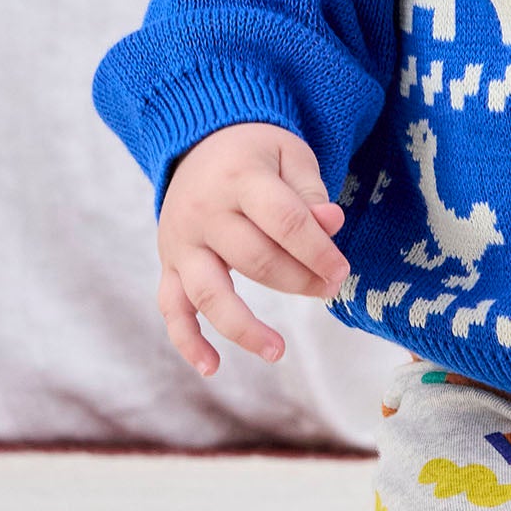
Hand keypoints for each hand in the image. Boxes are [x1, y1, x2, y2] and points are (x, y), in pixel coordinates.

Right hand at [156, 122, 351, 374]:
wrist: (197, 143)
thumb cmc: (256, 153)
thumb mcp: (289, 155)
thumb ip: (310, 191)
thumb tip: (331, 224)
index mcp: (240, 178)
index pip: (285, 222)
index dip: (318, 251)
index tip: (342, 271)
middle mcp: (204, 212)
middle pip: (254, 259)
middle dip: (298, 281)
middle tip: (329, 289)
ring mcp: (181, 242)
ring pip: (209, 292)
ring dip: (244, 327)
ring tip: (277, 352)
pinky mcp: (169, 264)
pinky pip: (171, 308)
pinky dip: (187, 340)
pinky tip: (212, 367)